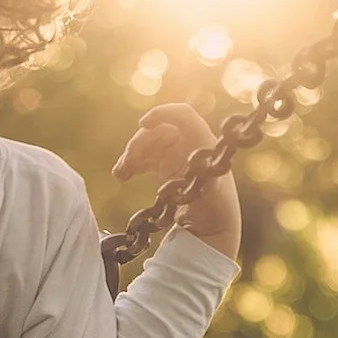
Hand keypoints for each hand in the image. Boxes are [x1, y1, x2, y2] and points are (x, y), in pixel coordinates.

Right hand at [113, 101, 239, 260]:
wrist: (212, 224)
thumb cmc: (217, 208)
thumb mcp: (213, 194)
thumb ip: (206, 180)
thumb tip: (194, 167)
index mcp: (203, 142)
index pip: (184, 115)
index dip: (163, 113)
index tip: (142, 124)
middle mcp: (189, 143)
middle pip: (159, 130)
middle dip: (139, 143)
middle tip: (126, 163)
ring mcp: (176, 153)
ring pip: (148, 143)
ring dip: (131, 154)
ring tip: (120, 174)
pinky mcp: (166, 165)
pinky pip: (145, 157)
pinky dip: (132, 164)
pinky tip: (122, 175)